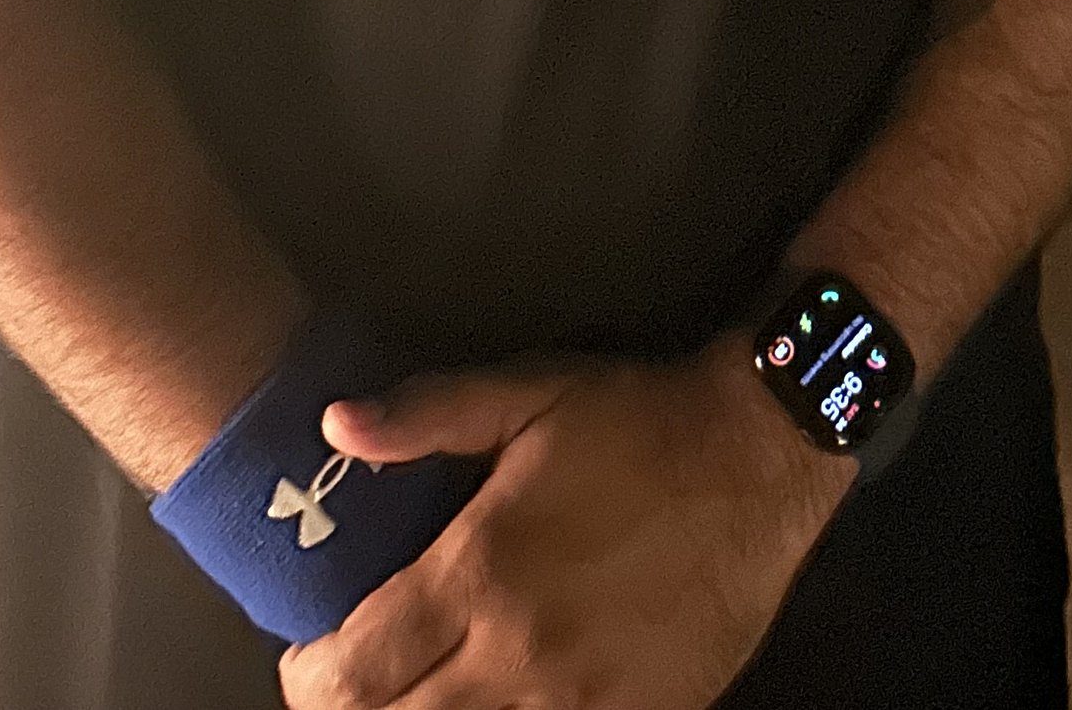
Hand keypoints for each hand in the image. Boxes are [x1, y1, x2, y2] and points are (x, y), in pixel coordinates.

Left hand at [275, 339, 853, 709]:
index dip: (310, 675)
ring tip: (418, 694)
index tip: (310, 656)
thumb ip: (428, 412)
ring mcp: (577, 705)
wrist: (761, 455)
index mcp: (480, 572)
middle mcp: (516, 656)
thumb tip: (333, 426)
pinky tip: (493, 704)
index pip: (354, 668)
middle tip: (354, 683)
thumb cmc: (636, 420)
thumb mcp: (531, 393)